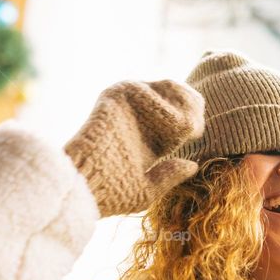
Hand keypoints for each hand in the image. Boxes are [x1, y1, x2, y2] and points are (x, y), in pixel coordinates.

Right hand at [65, 80, 204, 216]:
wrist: (85, 185)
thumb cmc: (111, 192)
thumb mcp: (147, 191)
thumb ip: (169, 176)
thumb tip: (193, 165)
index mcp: (149, 137)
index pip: (181, 114)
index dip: (194, 119)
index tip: (194, 134)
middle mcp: (139, 115)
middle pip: (179, 93)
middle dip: (193, 108)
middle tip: (192, 128)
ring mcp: (128, 103)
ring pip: (171, 87)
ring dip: (183, 105)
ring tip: (181, 128)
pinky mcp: (117, 94)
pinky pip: (152, 91)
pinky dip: (165, 108)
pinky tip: (163, 127)